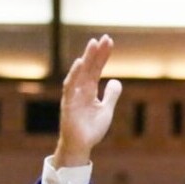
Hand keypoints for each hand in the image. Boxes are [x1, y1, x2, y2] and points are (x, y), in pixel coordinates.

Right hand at [56, 35, 122, 165]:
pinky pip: (70, 87)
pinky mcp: (68, 104)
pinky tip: (80, 63)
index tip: (109, 41)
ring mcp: (74, 95)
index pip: (96, 68)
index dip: (102, 55)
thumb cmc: (91, 129)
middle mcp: (81, 89)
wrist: (81, 146)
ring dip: (86, 58)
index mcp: (89, 89)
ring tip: (93, 44)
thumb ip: (111, 95)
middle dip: (96, 52)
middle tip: (103, 38)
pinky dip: (74, 74)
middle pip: (89, 67)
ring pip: (80, 73)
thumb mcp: (106, 110)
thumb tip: (116, 80)